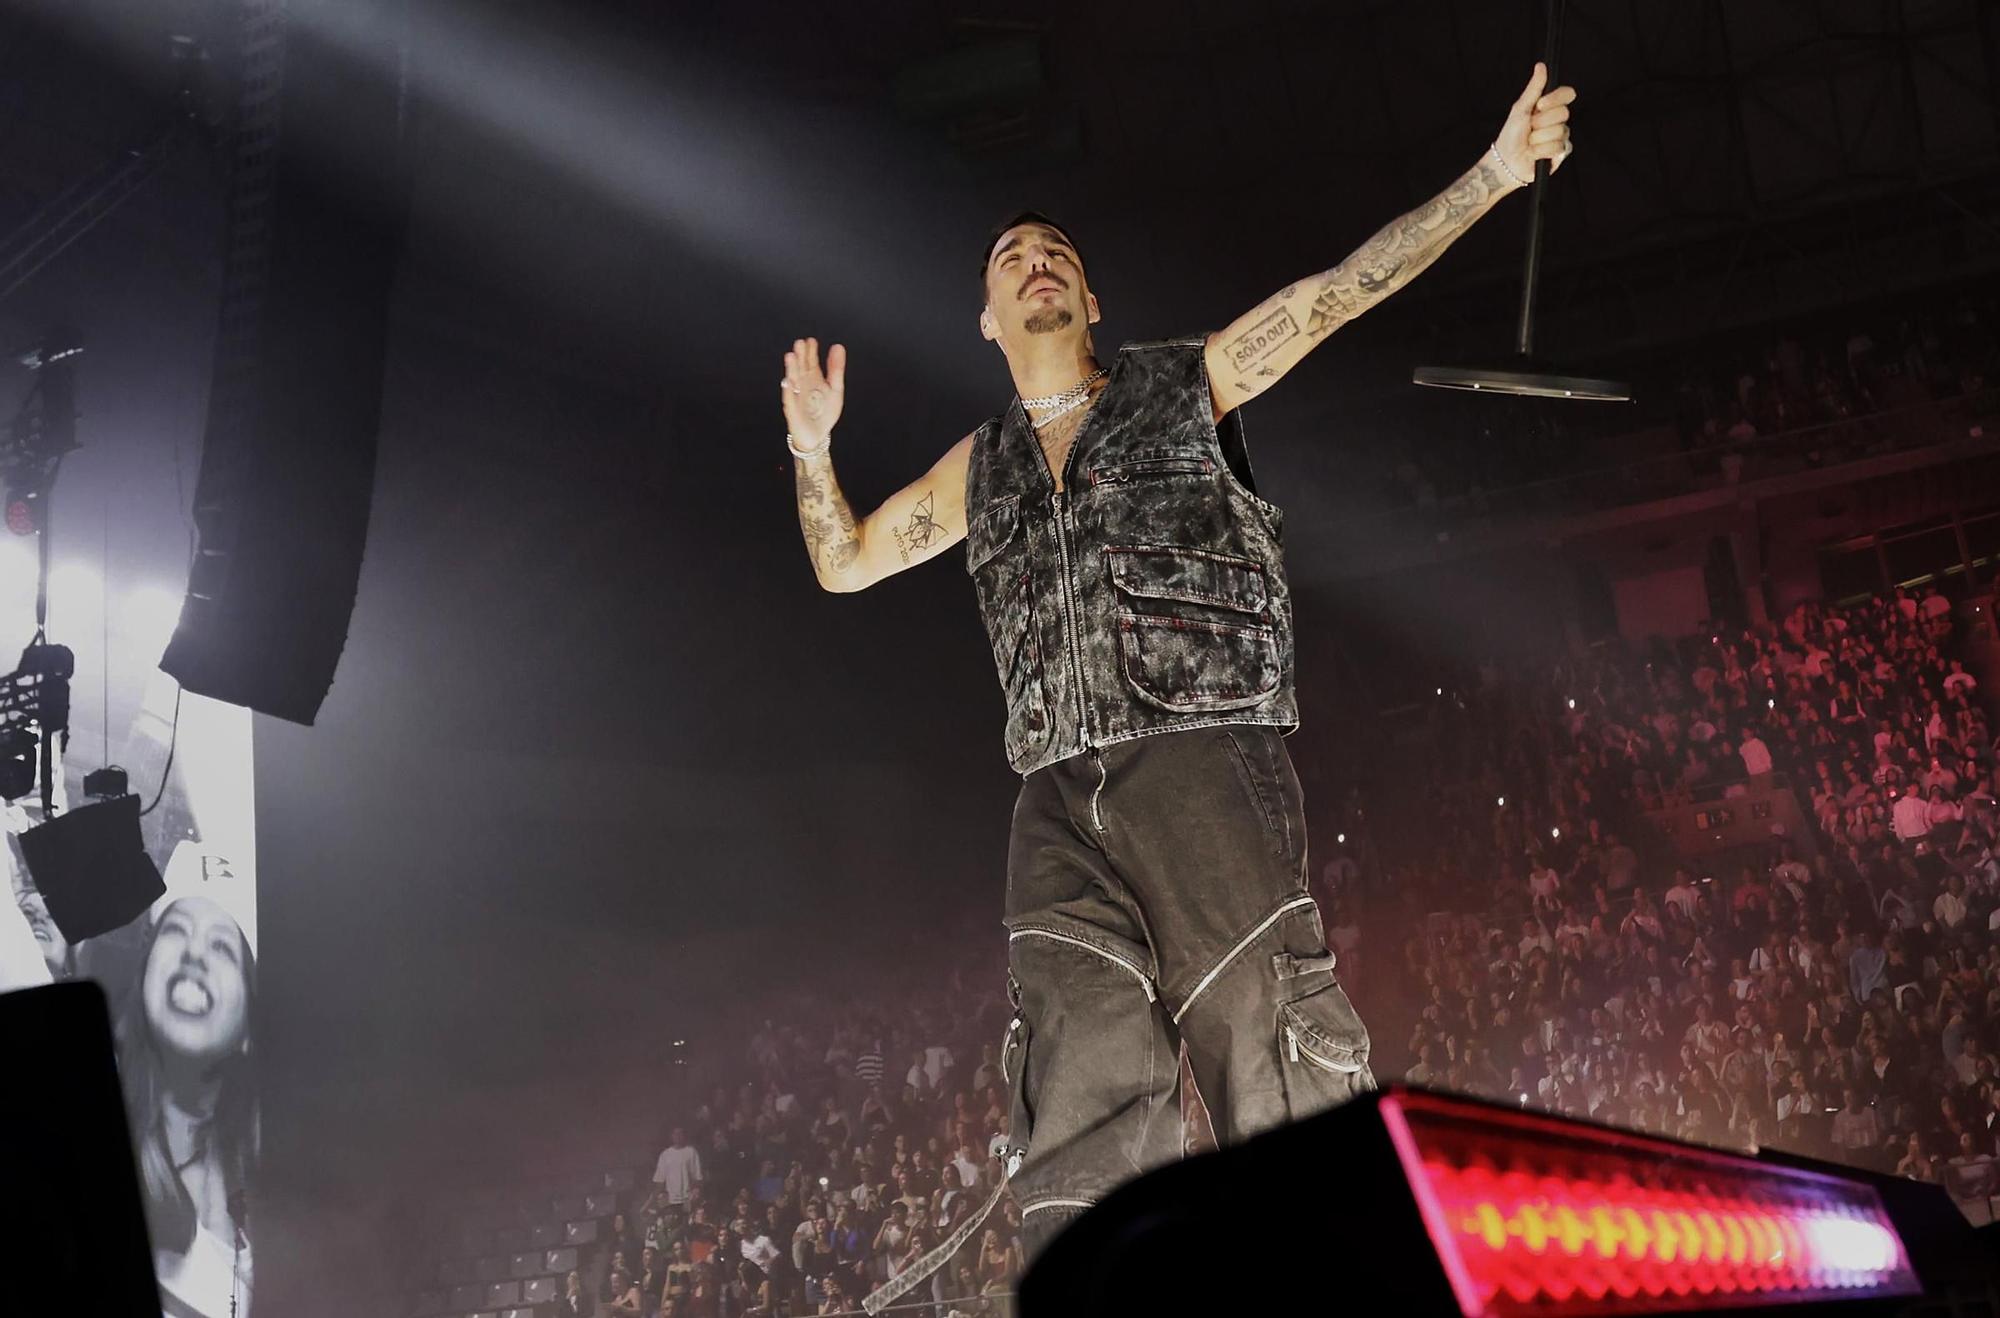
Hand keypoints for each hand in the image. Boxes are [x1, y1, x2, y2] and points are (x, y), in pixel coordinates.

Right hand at [781, 337, 845, 448]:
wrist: (817, 436)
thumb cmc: (824, 412)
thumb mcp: (836, 389)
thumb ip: (836, 369)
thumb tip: (838, 346)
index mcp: (813, 378)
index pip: (811, 361)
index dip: (811, 351)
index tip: (811, 340)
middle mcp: (803, 385)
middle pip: (800, 368)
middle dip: (800, 356)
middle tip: (800, 343)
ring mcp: (796, 396)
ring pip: (793, 380)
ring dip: (791, 369)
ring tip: (791, 356)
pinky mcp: (792, 410)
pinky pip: (789, 399)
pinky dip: (789, 390)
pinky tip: (788, 382)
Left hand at [1494, 62, 1576, 184]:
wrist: (1507, 160)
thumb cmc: (1511, 134)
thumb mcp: (1520, 108)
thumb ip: (1534, 88)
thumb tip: (1541, 66)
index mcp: (1550, 107)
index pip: (1567, 94)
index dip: (1556, 98)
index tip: (1540, 105)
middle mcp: (1558, 120)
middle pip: (1563, 113)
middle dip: (1541, 122)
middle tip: (1529, 129)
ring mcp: (1562, 136)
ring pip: (1558, 132)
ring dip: (1538, 139)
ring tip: (1529, 143)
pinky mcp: (1561, 153)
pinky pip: (1558, 147)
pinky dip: (1541, 151)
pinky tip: (1534, 153)